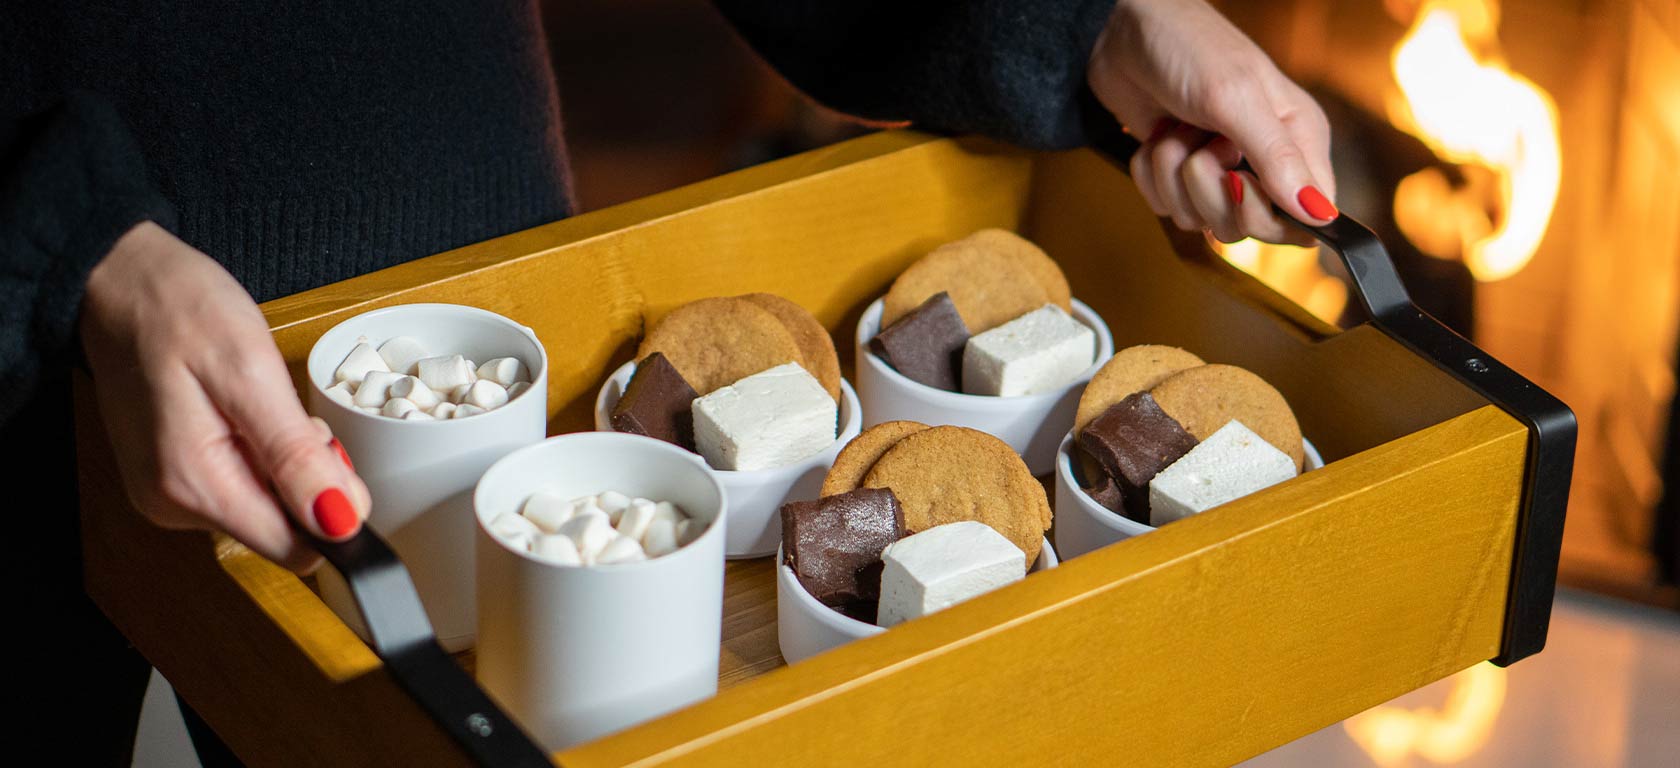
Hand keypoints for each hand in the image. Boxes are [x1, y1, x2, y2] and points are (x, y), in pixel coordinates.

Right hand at [80, 221, 370, 572]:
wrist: (118, 282)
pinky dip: (259, 453)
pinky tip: (241, 411)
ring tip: (257, 404)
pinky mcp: (173, 477)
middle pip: (284, 529)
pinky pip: (242, 485)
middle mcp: (175, 506)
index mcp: (194, 487)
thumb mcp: (252, 373)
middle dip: (307, 480)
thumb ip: (294, 456)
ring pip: (267, 506)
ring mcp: (169, 494)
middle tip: (286, 414)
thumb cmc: (179, 311)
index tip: (330, 456)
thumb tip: (339, 521)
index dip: (333, 511)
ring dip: (283, 463)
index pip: (295, 549)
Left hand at [1087, 0, 1336, 244]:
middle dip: (1210, 191)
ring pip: (1198, 219)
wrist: (1120, 33)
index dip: (1267, 215)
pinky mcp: (1177, 174)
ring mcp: (1217, 169)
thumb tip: (1320, 215)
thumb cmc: (1187, 47)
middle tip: (1202, 148)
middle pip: (1246, 226)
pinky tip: (1155, 136)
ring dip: (1173, 175)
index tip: (1237, 181)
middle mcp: (1262, 159)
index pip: (1304, 218)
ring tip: (1175, 129)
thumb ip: (1278, 159)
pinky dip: (1150, 174)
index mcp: (1299, 138)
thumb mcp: (1236, 98)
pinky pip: (1164, 207)